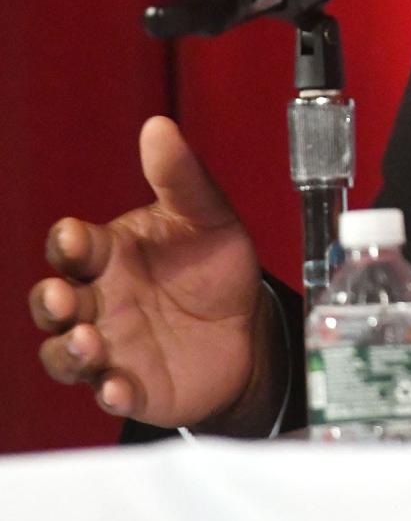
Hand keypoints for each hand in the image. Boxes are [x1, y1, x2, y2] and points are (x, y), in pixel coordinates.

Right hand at [29, 116, 279, 432]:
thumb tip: (159, 126)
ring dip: (70, 351)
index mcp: (110, 255)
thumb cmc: (212, 264)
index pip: (72, 247)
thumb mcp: (206, 214)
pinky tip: (120, 387)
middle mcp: (100, 302)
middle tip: (65, 299)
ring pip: (66, 355)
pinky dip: (111, 392)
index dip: (68, 243)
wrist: (249, 323)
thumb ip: (180, 176)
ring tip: (90, 343)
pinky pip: (111, 394)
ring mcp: (112, 348)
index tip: (75, 238)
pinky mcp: (135, 387)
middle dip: (51, 303)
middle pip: (54, 305)